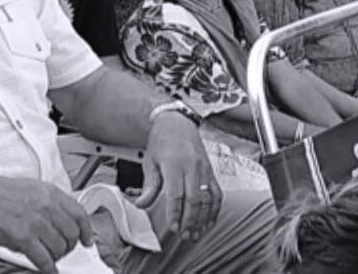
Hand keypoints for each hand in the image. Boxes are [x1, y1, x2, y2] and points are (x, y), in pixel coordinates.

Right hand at [0, 174, 92, 272]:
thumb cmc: (1, 194)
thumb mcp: (33, 189)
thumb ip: (51, 202)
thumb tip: (65, 219)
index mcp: (51, 193)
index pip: (80, 214)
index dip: (87, 231)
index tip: (87, 240)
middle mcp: (47, 207)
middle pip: (71, 234)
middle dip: (69, 246)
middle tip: (63, 251)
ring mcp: (36, 222)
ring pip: (59, 248)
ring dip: (57, 257)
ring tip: (50, 258)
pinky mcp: (23, 237)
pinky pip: (43, 258)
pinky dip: (48, 268)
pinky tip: (48, 269)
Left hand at [137, 111, 219, 243]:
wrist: (177, 122)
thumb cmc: (162, 142)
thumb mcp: (150, 162)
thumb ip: (149, 186)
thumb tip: (141, 204)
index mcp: (174, 164)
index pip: (176, 194)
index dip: (176, 213)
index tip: (173, 227)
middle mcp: (191, 167)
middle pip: (194, 199)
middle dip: (190, 220)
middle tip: (185, 235)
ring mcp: (204, 169)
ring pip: (208, 198)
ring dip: (203, 218)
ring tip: (196, 233)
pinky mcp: (210, 171)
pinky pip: (217, 192)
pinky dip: (215, 209)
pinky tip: (209, 221)